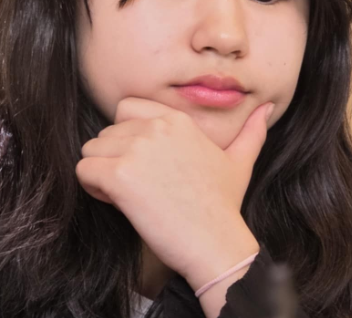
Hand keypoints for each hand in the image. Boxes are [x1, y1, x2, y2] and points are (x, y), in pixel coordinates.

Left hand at [75, 97, 273, 280]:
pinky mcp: (120, 175)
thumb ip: (253, 131)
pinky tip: (117, 203)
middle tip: (136, 185)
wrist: (215, 243)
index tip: (142, 163)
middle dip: (113, 157)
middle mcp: (155, 127)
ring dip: (101, 173)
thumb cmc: (223, 206)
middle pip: (107, 132)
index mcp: (177, 119)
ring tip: (127, 195)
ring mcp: (136, 149)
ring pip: (91, 150)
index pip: (126, 109)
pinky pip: (83, 171)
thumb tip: (268, 107)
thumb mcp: (240, 161)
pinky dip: (92, 189)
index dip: (127, 136)